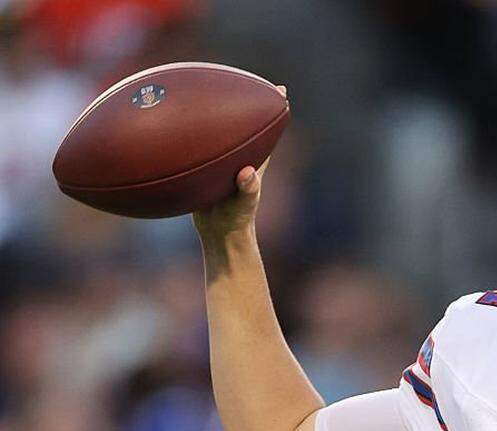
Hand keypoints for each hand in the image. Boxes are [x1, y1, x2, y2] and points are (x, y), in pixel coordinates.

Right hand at [191, 84, 285, 246]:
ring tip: (199, 89)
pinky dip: (185, 136)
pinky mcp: (202, 166)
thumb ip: (248, 190)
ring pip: (216, 132)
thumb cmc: (236, 220)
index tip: (279, 90)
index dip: (274, 109)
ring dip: (209, 115)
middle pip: (242, 123)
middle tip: (240, 78)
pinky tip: (166, 125)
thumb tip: (248, 173)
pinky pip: (194, 146)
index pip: (267, 130)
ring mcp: (221, 160)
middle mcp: (239, 154)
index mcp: (254, 159)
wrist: (219, 234)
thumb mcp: (243, 205)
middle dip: (242, 101)